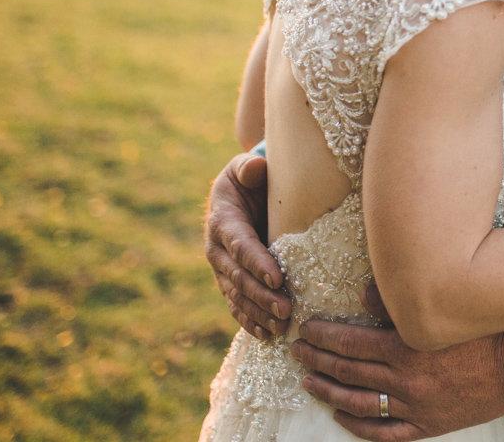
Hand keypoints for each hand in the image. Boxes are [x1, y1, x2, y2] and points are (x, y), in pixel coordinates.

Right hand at [205, 152, 289, 339]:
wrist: (237, 196)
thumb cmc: (248, 179)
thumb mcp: (245, 168)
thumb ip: (249, 168)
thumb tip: (257, 168)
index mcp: (222, 222)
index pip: (240, 245)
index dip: (256, 262)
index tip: (277, 277)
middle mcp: (217, 250)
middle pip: (239, 277)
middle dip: (261, 295)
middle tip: (286, 309)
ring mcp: (222, 270)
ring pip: (238, 296)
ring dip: (258, 313)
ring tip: (281, 326)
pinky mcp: (230, 282)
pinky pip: (237, 305)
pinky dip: (250, 321)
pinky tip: (266, 335)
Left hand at [293, 285, 503, 440]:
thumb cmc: (488, 330)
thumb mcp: (447, 309)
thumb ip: (401, 303)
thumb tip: (361, 294)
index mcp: (407, 349)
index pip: (351, 343)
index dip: (325, 336)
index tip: (307, 329)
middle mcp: (405, 381)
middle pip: (349, 372)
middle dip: (318, 360)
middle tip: (298, 351)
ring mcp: (414, 408)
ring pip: (359, 403)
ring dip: (329, 393)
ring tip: (309, 382)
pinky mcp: (427, 425)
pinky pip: (383, 432)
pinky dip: (358, 425)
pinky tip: (341, 417)